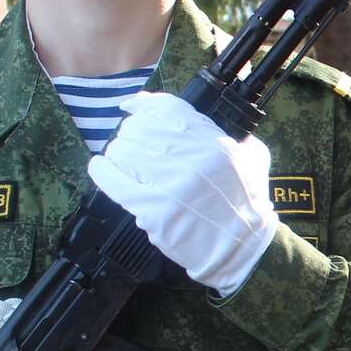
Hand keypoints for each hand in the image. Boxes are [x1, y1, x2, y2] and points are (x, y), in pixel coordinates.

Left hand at [87, 92, 276, 296]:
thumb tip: (176, 113)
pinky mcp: (153, 210)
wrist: (241, 247)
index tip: (131, 106)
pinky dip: (101, 170)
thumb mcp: (250, 156)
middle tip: (131, 143)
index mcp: (214, 143)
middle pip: (140, 128)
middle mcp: (191, 159)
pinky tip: (100, 167)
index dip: (143, 103)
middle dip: (131, 132)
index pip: (167, 108)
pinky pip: (113, 181)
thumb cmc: (245, 202)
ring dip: (118, 153)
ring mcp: (170, 185)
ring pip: (123, 151)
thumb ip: (219, 132)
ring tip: (120, 160)